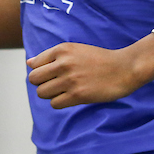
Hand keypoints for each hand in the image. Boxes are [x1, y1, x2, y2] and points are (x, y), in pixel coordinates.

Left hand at [27, 42, 151, 108]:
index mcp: (62, 50)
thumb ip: (51, 56)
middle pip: (34, 79)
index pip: (35, 64)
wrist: (124, 68)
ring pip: (42, 93)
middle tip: (57, 84)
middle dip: (42, 84)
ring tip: (64, 90)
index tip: (54, 73)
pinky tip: (71, 97)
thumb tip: (29, 63)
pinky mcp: (77, 95)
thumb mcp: (75, 50)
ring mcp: (70, 80)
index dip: (42, 72)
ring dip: (50, 94)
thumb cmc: (100, 60)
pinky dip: (60, 102)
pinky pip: (54, 104)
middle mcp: (64, 63)